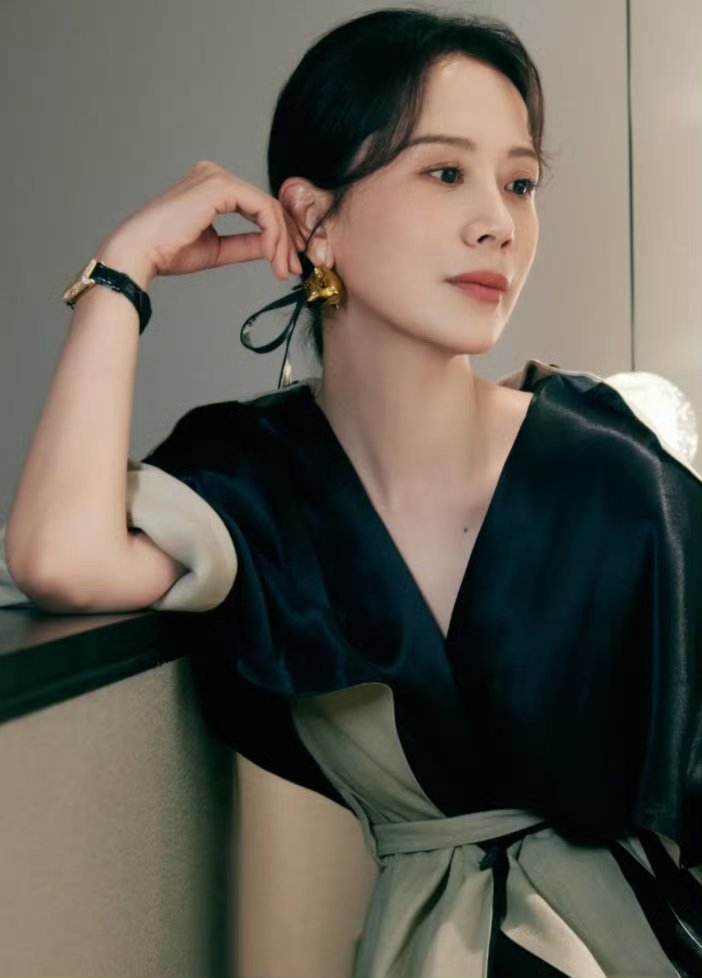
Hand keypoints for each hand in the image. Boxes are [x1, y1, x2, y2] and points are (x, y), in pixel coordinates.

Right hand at [99, 160, 305, 282]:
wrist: (142, 253)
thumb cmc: (168, 251)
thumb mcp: (217, 249)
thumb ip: (245, 244)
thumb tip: (273, 247)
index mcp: (212, 187)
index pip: (258, 207)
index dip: (279, 236)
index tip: (287, 263)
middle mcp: (215, 175)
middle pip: (267, 205)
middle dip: (286, 239)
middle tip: (293, 267)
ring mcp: (217, 177)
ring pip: (268, 208)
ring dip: (281, 241)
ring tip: (283, 268)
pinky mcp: (220, 186)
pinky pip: (261, 209)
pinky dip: (272, 234)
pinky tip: (272, 256)